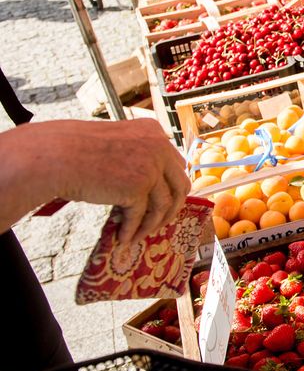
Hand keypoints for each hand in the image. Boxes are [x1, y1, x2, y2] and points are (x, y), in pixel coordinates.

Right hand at [11, 119, 187, 243]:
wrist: (56, 155)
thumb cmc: (79, 150)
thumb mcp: (118, 143)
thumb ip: (139, 156)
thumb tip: (153, 187)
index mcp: (154, 132)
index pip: (177, 165)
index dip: (173, 186)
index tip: (166, 202)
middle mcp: (159, 147)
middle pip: (180, 185)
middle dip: (171, 208)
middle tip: (159, 223)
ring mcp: (151, 167)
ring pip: (163, 205)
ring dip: (151, 224)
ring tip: (139, 235)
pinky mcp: (138, 188)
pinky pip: (140, 215)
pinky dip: (133, 229)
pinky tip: (124, 238)